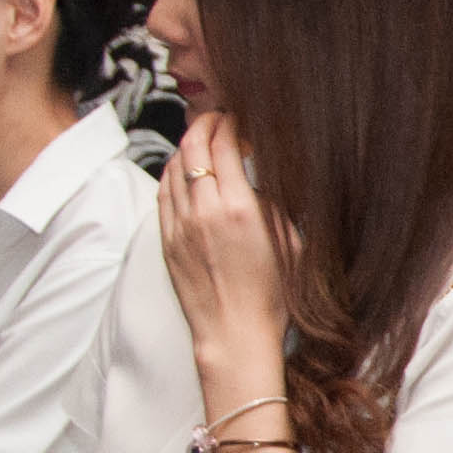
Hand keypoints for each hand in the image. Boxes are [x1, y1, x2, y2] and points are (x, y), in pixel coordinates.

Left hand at [156, 111, 295, 385]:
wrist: (235, 334)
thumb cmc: (272, 296)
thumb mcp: (289, 242)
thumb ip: (271, 204)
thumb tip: (255, 180)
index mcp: (239, 208)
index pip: (223, 146)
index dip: (229, 124)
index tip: (237, 118)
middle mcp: (204, 212)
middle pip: (192, 149)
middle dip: (203, 125)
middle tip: (216, 119)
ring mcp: (180, 227)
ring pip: (172, 168)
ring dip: (186, 148)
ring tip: (200, 142)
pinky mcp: (167, 242)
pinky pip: (163, 195)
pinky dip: (172, 174)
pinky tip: (182, 172)